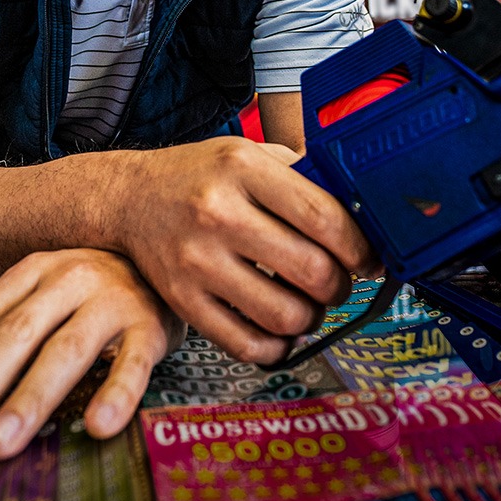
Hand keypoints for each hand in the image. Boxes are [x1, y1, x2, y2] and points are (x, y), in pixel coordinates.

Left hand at [0, 248, 183, 459]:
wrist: (168, 243)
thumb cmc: (95, 285)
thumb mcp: (36, 295)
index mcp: (32, 272)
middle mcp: (68, 279)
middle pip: (13, 337)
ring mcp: (111, 299)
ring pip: (65, 351)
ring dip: (29, 400)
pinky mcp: (152, 324)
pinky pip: (134, 362)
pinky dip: (117, 394)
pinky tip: (97, 426)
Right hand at [116, 136, 378, 366]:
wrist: (130, 197)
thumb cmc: (204, 176)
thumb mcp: (250, 154)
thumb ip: (305, 176)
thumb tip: (369, 212)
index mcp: (242, 167)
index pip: (324, 217)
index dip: (360, 247)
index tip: (368, 259)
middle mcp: (217, 213)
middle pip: (311, 270)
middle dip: (340, 286)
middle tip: (337, 282)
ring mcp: (196, 261)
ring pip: (285, 315)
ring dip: (312, 318)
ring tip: (308, 304)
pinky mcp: (182, 301)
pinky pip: (246, 345)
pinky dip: (277, 346)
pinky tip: (280, 328)